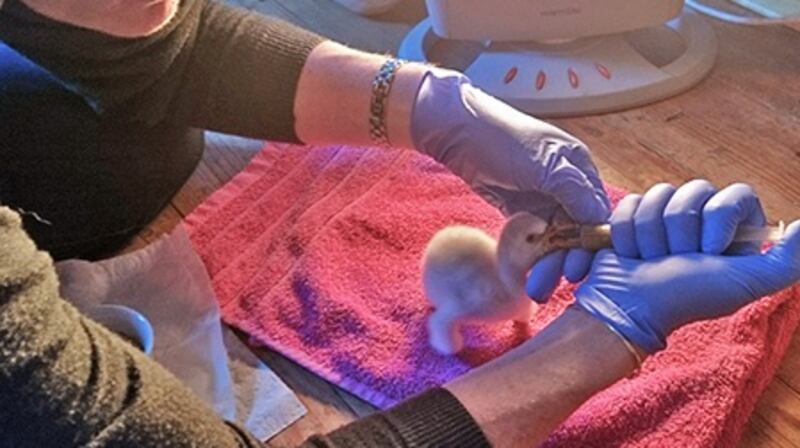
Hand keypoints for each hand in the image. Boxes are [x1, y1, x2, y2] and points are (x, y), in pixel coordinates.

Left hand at [411, 70, 609, 301]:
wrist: (458, 134)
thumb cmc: (502, 140)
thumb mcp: (543, 163)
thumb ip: (574, 191)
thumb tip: (599, 220)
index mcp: (579, 170)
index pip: (596, 215)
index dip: (590, 244)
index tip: (577, 269)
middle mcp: (566, 187)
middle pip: (576, 232)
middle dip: (567, 259)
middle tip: (556, 282)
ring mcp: (543, 199)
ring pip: (555, 240)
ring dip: (548, 264)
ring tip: (535, 288)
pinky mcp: (522, 211)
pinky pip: (533, 240)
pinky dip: (532, 257)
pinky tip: (525, 274)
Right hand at [575, 180, 799, 353]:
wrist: (628, 308)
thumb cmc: (684, 298)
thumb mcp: (744, 284)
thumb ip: (786, 261)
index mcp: (733, 232)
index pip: (735, 194)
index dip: (717, 217)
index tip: (707, 251)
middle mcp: (701, 221)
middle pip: (693, 190)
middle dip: (680, 231)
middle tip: (677, 260)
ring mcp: (665, 217)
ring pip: (659, 194)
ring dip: (651, 235)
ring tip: (652, 261)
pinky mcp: (633, 217)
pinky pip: (632, 202)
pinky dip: (627, 233)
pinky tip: (632, 254)